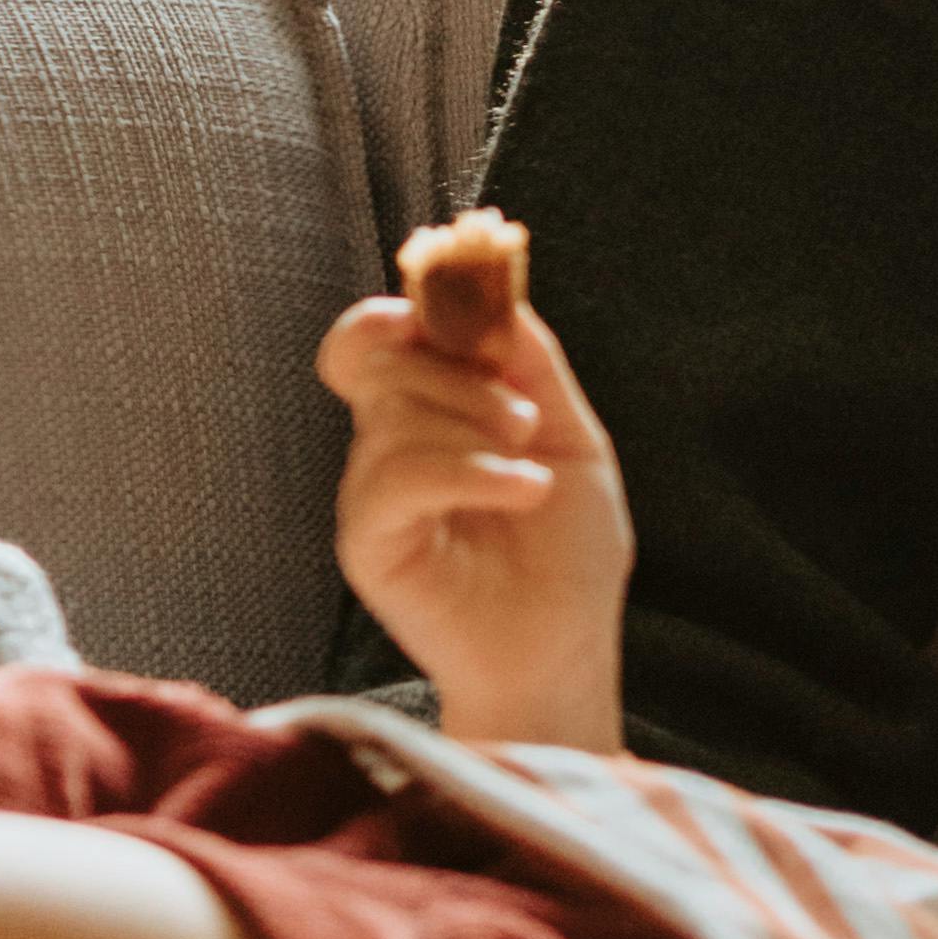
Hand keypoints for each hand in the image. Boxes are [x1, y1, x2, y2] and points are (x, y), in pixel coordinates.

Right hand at [317, 272, 628, 748]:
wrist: (565, 645)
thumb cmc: (568, 549)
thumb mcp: (570, 434)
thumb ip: (529, 361)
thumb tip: (493, 292)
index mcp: (428, 410)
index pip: (375, 337)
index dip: (399, 311)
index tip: (443, 308)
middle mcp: (387, 445)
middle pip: (385, 361)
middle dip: (462, 375)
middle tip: (525, 421)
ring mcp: (372, 494)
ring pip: (394, 414)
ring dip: (476, 425)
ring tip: (531, 473)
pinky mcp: (368, 543)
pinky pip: (397, 477)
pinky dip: (470, 471)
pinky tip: (524, 490)